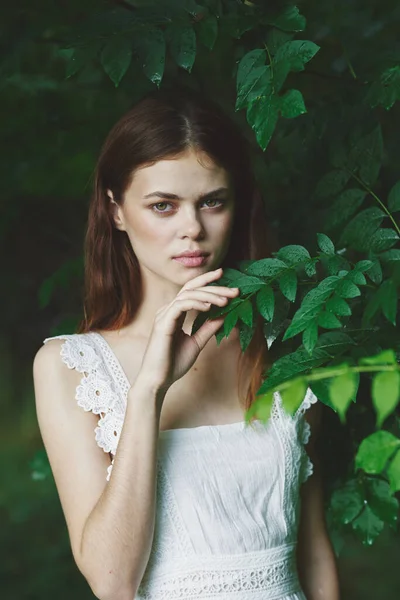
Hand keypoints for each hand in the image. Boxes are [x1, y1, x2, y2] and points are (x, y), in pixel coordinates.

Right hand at [139, 268, 238, 396]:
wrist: (158, 380)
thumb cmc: (173, 364)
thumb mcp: (196, 343)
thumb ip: (208, 328)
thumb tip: (224, 315)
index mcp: (174, 313)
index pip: (191, 290)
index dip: (206, 281)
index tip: (224, 275)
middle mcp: (168, 310)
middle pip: (191, 289)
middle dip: (214, 287)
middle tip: (234, 290)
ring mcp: (164, 316)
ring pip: (187, 295)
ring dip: (209, 295)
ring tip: (226, 300)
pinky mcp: (163, 324)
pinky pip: (180, 306)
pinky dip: (196, 304)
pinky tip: (209, 307)